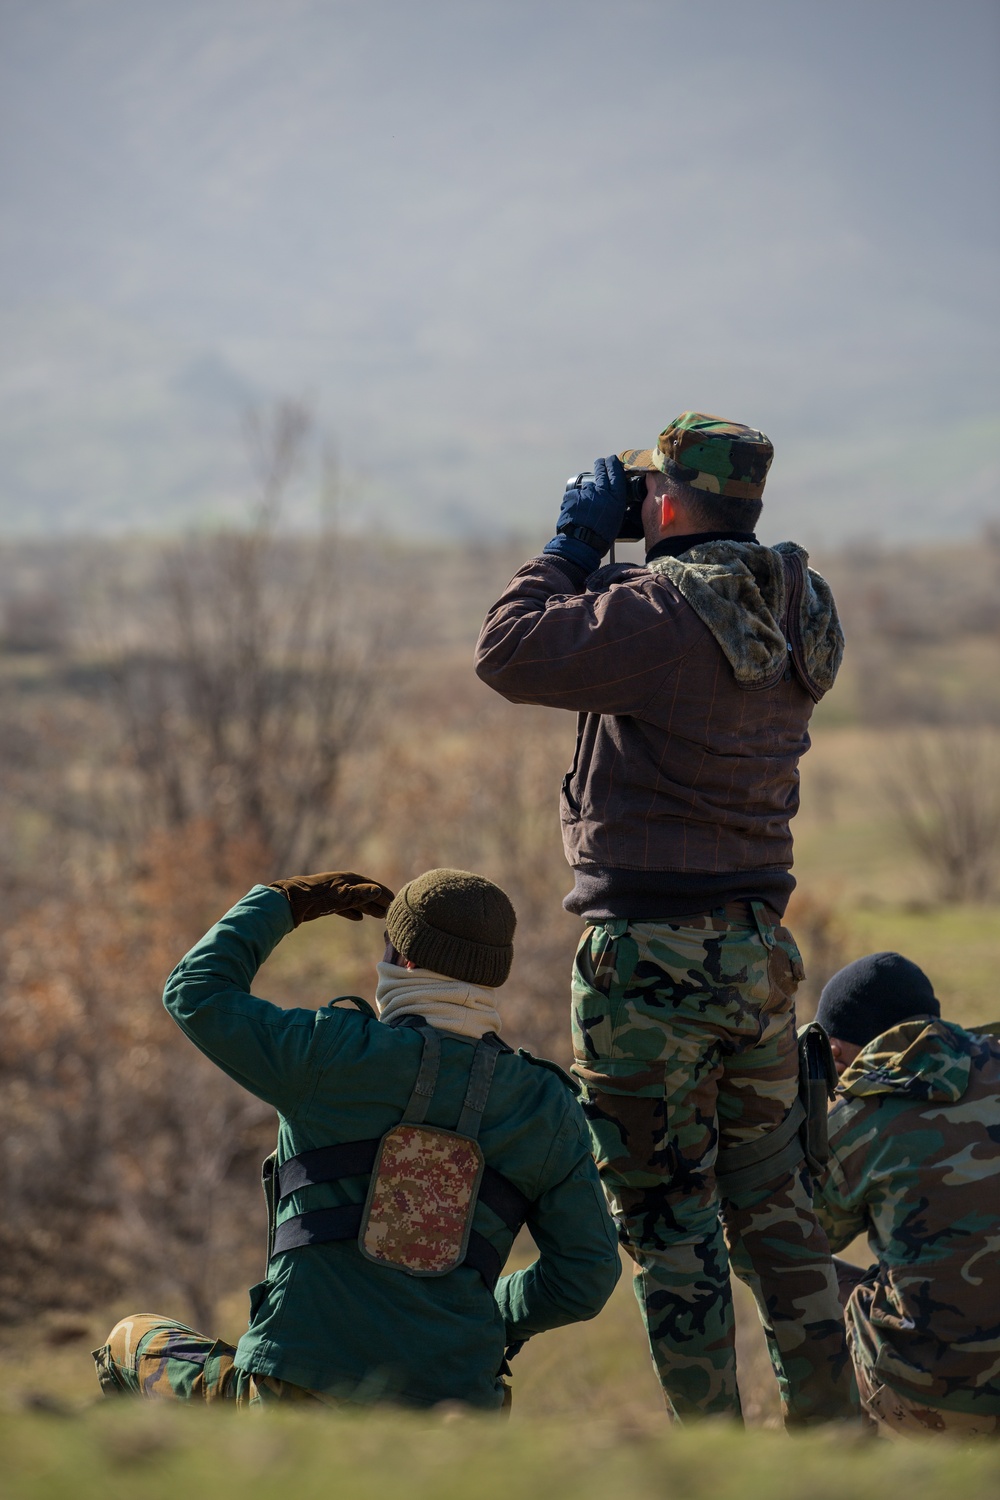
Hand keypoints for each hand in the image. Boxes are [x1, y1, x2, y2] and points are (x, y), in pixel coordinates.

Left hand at [269, 871, 394, 927]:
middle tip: (391, 912)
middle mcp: (344, 883)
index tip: (396, 903)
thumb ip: (360, 894)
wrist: (291, 901)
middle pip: (365, 892)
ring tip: (378, 916)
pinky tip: (358, 918)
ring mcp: (335, 892)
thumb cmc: (318, 898)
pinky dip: (353, 911)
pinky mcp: (326, 901)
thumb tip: (378, 890)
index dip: (384, 894)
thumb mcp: (341, 897)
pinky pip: (345, 906)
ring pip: (356, 900)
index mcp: (349, 879)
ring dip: (368, 907)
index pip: (372, 886)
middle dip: (378, 902)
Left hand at [543, 455, 628, 573]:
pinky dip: (574, 500)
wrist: (580, 544)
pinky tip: (576, 512)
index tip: (611, 459)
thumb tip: (610, 496)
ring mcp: (586, 492)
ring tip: (585, 505)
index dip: (613, 463)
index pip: (616, 472)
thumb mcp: (616, 519)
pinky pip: (574, 494)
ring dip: (587, 490)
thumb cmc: (601, 537)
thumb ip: (614, 503)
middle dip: (600, 465)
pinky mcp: (572, 495)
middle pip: (601, 469)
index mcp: (616, 497)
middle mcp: (602, 491)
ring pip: (586, 485)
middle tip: (600, 464)